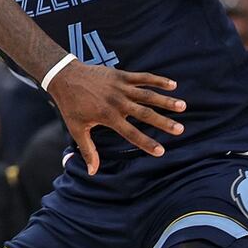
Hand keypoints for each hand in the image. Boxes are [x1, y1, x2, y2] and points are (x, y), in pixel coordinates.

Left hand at [47, 61, 185, 174]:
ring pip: (147, 95)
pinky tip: (173, 85)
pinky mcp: (120, 75)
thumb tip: (92, 172)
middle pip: (144, 113)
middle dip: (163, 122)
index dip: (146, 143)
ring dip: (165, 100)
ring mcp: (120, 87)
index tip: (161, 151)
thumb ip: (87, 150)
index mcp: (107, 116)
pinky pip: (142, 77)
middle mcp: (116, 102)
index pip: (131, 133)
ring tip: (183, 106)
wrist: (64, 76)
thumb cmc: (71, 105)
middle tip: (180, 130)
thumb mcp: (76, 128)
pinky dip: (157, 80)